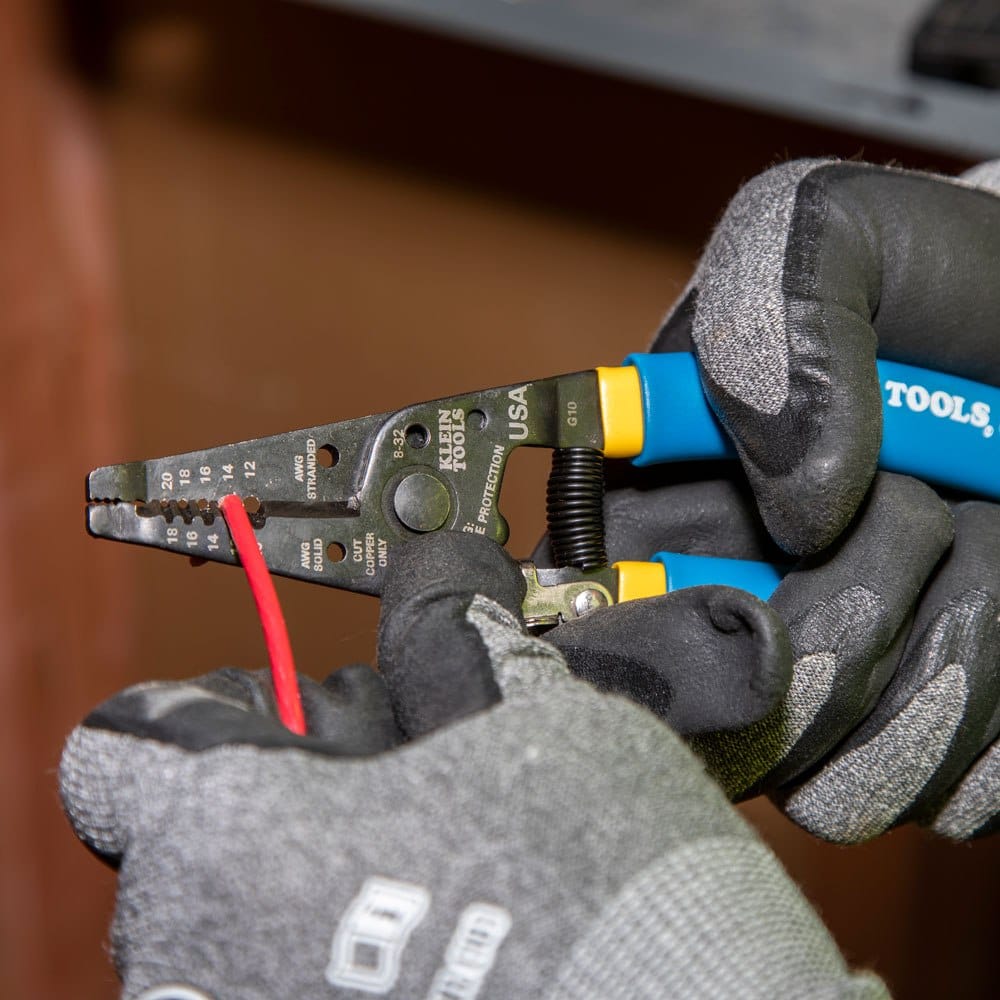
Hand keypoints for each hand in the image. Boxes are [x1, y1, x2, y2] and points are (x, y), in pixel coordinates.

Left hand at [60, 534, 883, 999]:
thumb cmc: (592, 885)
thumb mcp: (522, 720)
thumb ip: (453, 640)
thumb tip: (449, 578)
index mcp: (229, 838)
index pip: (122, 752)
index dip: (201, 714)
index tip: (267, 708)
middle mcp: (197, 955)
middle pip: (184, 840)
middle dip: (276, 796)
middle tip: (383, 782)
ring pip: (227, 924)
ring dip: (303, 878)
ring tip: (418, 860)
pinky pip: (271, 982)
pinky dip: (326, 947)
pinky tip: (427, 929)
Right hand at [546, 160, 999, 842]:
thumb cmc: (941, 290)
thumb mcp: (832, 233)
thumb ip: (771, 319)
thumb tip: (794, 502)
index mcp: (663, 507)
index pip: (586, 619)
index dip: (631, 629)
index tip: (736, 589)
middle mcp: (727, 609)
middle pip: (732, 718)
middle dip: (853, 609)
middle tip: (924, 498)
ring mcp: (820, 689)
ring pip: (847, 770)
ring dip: (953, 636)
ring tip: (985, 529)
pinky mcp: (916, 745)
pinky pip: (942, 788)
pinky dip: (994, 703)